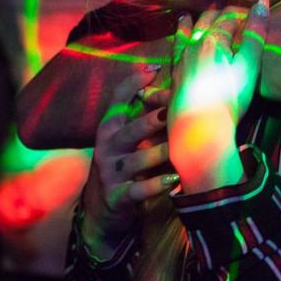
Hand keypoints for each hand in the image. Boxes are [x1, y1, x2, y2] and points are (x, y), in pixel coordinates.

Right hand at [79, 70, 176, 260]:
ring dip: (160, 154)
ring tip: (180, 150)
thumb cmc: (123, 167)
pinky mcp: (117, 196)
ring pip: (138, 160)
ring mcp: (110, 172)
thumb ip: (145, 120)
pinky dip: (156, 185)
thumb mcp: (127, 142)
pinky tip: (173, 180)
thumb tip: (175, 92)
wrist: (101, 211)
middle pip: (131, 129)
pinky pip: (138, 190)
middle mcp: (107, 147)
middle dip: (153, 120)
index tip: (155, 69)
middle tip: (175, 113)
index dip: (133, 83)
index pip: (117, 100)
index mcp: (109, 128)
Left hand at [167, 0, 268, 192]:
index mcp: (214, 40)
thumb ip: (256, 33)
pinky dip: (176, 40)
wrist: (200, 131)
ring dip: (191, 23)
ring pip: (186, 34)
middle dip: (219, 15)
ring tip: (187, 17)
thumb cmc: (230, 100)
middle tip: (229, 13)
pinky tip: (174, 41)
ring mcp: (181, 60)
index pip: (229, 17)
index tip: (252, 13)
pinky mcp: (174, 76)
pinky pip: (174, 51)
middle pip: (207, 22)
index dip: (242, 13)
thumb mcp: (248, 66)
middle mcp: (194, 45)